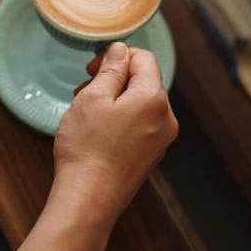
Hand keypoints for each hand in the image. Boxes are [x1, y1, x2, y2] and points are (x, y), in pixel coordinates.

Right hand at [15, 42, 177, 250]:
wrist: (88, 199)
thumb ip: (111, 70)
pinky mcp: (150, 156)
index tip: (92, 68)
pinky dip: (120, 118)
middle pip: (144, 81)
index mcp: (154, 99)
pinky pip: (139, 124)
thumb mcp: (93, 98)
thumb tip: (121, 51)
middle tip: (84, 89)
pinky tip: (96, 130)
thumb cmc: (87, 148)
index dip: (116, 56)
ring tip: (86, 111)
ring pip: (140, 103)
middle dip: (114, 78)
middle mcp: (166, 119)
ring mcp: (161, 140)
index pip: (144, 58)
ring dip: (114, 98)